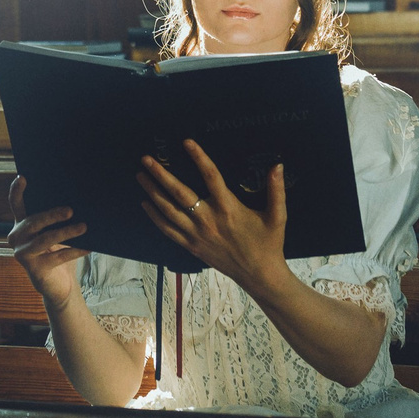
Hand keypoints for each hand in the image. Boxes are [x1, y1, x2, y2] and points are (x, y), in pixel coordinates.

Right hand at [5, 174, 86, 305]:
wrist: (57, 284)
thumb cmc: (57, 251)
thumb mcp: (54, 232)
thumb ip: (56, 219)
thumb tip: (75, 202)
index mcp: (21, 224)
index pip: (16, 204)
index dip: (17, 191)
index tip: (22, 177)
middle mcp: (16, 238)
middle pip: (33, 222)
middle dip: (51, 215)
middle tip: (70, 210)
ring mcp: (23, 254)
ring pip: (45, 239)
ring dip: (66, 232)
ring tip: (83, 227)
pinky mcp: (35, 270)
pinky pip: (57, 257)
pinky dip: (74, 251)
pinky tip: (88, 247)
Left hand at [138, 142, 288, 294]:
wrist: (259, 275)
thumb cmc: (268, 243)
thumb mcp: (277, 216)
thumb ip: (276, 190)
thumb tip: (278, 165)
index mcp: (229, 208)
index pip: (211, 176)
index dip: (199, 157)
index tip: (187, 142)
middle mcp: (209, 219)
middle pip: (179, 193)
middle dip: (161, 174)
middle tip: (146, 159)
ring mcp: (197, 234)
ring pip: (168, 210)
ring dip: (152, 192)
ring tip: (140, 176)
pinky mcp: (192, 246)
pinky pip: (167, 230)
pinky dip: (154, 216)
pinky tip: (145, 204)